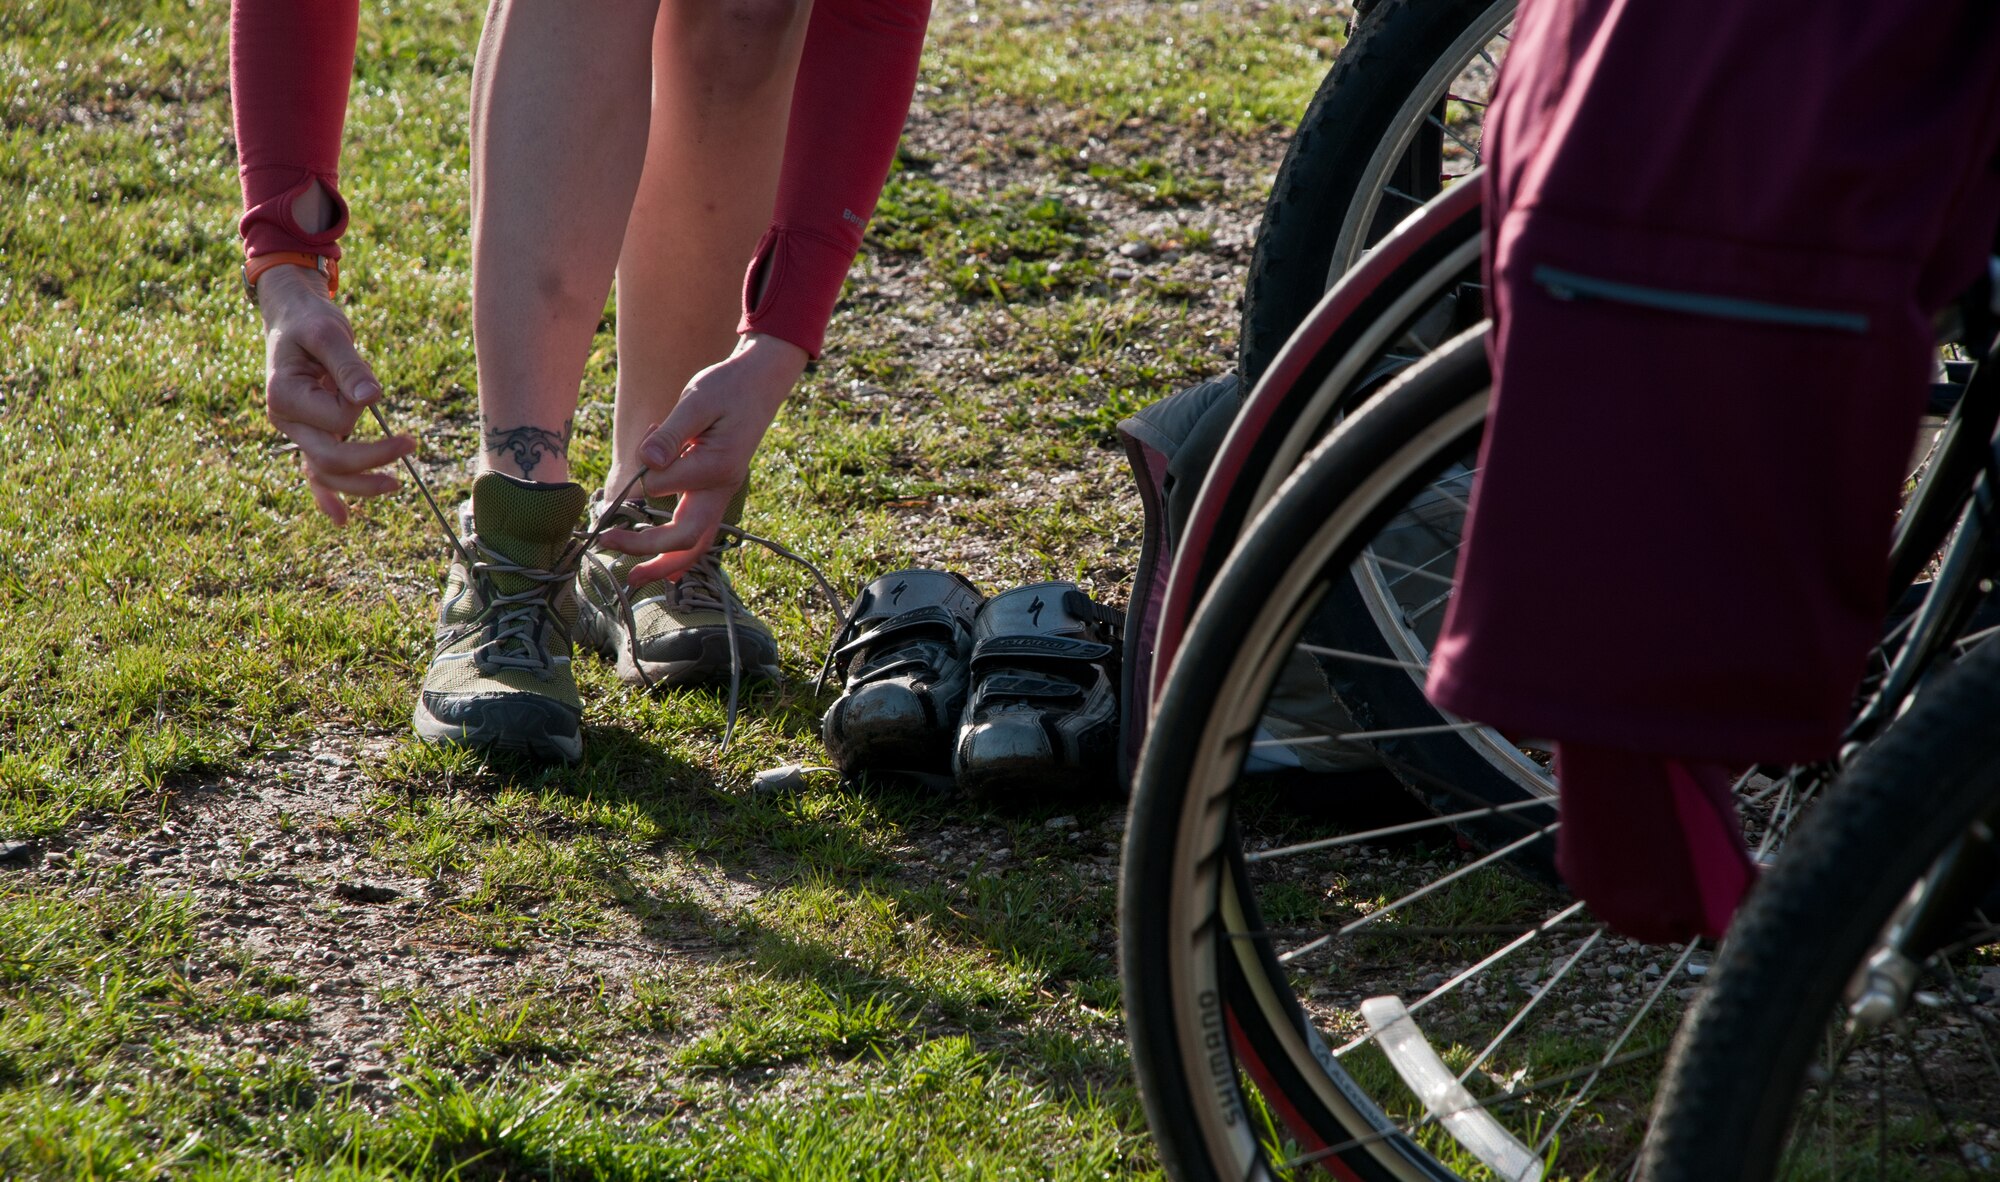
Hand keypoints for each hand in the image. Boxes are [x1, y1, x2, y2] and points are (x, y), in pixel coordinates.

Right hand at [257, 263, 414, 524]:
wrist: (294, 318)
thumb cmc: (311, 321)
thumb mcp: (329, 333)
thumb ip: (349, 366)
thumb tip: (372, 398)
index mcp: (284, 395)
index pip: (336, 420)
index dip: (359, 405)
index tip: (369, 382)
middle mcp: (286, 420)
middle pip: (329, 458)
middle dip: (371, 458)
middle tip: (411, 444)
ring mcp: (297, 431)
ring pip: (325, 472)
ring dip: (359, 485)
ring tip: (395, 486)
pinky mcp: (311, 434)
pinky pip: (317, 472)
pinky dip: (328, 496)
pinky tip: (343, 519)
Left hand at [599, 333, 807, 582]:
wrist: (760, 383)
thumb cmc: (727, 387)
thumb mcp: (697, 401)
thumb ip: (672, 434)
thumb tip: (647, 461)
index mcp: (715, 466)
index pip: (662, 484)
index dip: (641, 472)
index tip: (645, 441)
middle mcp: (721, 488)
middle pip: (685, 536)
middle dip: (645, 548)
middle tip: (608, 545)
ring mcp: (721, 494)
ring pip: (696, 544)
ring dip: (665, 564)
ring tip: (635, 579)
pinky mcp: (716, 492)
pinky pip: (701, 533)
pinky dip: (682, 554)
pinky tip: (663, 569)